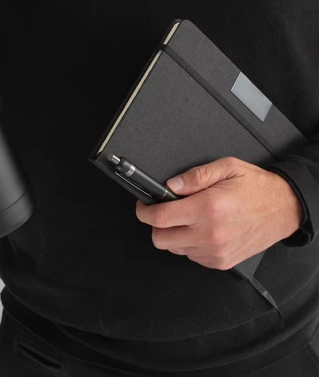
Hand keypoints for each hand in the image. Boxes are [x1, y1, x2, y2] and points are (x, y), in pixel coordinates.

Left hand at [135, 157, 303, 269]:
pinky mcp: (222, 261)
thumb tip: (171, 185)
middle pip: (161, 239)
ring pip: (174, 249)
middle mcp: (210, 233)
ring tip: (187, 219)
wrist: (285, 209)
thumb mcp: (226, 168)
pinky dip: (189, 244)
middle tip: (164, 212)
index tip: (143, 207)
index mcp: (208, 208)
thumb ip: (194, 176)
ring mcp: (216, 251)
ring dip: (173, 234)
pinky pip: (191, 256)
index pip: (161, 218)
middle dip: (156, 225)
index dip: (145, 212)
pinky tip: (200, 230)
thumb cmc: (257, 188)